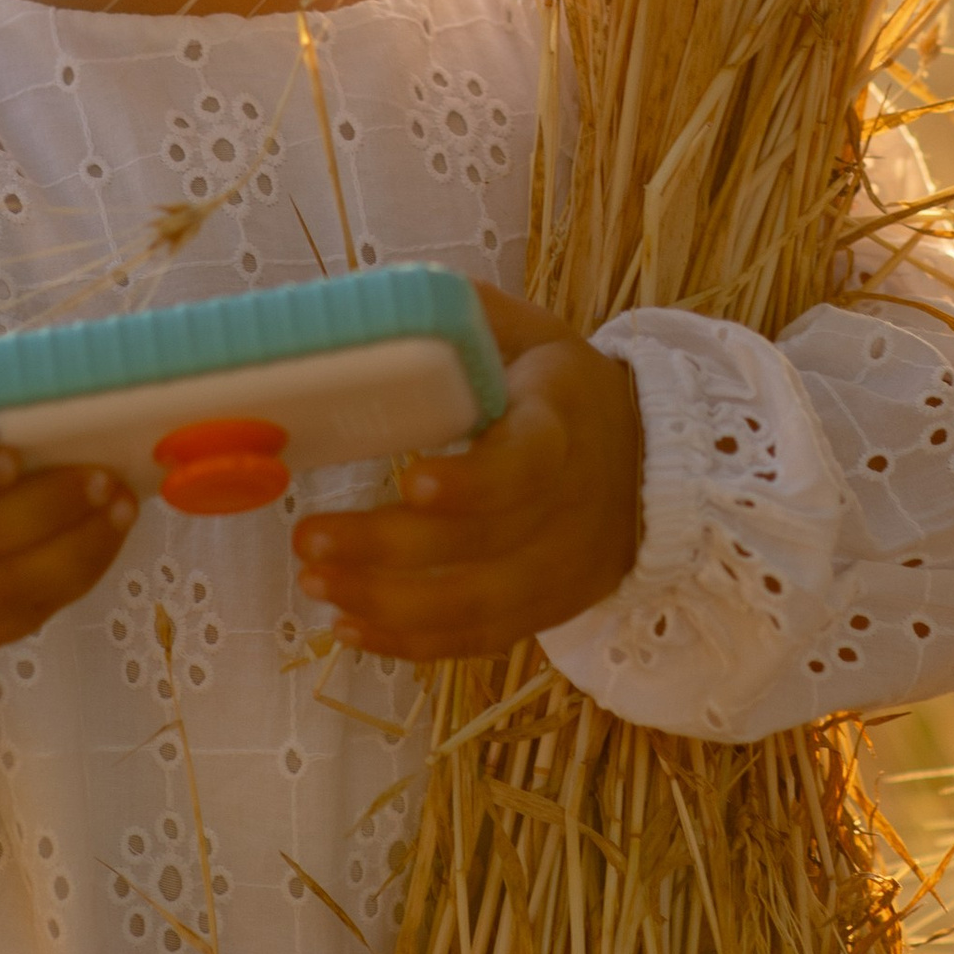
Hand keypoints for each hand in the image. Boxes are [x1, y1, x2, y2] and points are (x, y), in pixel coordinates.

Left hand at [293, 284, 642, 662]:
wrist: (645, 460)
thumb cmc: (560, 388)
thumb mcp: (528, 335)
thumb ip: (460, 319)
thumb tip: (368, 310)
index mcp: (562, 422)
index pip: (527, 462)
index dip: (474, 482)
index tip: (411, 479)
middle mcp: (569, 505)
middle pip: (482, 544)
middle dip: (388, 547)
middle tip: (308, 539)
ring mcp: (560, 567)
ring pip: (475, 604)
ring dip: (388, 603)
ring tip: (315, 585)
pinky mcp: (545, 608)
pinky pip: (478, 639)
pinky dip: (411, 643)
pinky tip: (349, 628)